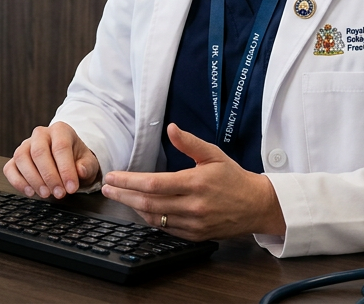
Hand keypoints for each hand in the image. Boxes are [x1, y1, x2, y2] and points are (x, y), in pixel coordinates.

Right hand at [4, 122, 100, 198]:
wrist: (66, 160)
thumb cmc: (77, 160)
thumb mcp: (88, 162)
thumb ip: (87, 166)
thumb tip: (80, 170)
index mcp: (60, 130)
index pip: (61, 146)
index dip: (66, 169)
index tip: (72, 188)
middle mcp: (40, 134)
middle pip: (39, 152)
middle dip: (49, 176)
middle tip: (60, 193)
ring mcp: (25, 145)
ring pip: (21, 158)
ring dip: (33, 179)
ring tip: (46, 194)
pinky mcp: (15, 159)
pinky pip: (10, 168)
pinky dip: (18, 182)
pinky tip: (31, 192)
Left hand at [100, 123, 285, 240]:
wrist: (257, 205)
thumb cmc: (234, 177)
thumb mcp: (213, 154)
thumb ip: (189, 143)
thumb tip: (170, 128)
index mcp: (195, 183)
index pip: (153, 184)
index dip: (129, 182)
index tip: (112, 177)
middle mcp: (193, 205)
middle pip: (148, 203)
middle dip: (123, 196)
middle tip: (106, 189)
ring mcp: (194, 223)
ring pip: (154, 218)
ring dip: (133, 208)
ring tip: (119, 197)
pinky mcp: (196, 235)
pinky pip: (165, 229)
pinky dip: (150, 219)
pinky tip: (140, 209)